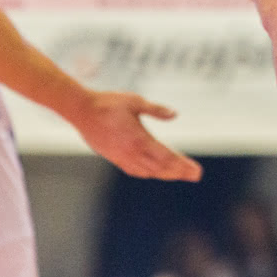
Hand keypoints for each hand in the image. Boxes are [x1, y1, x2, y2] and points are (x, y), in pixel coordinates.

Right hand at [72, 91, 202, 180]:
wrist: (80, 110)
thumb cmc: (108, 103)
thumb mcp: (135, 101)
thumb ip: (156, 109)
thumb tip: (175, 114)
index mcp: (139, 139)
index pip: (166, 157)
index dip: (182, 165)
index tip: (196, 171)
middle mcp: (131, 152)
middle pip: (160, 168)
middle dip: (179, 172)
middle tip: (195, 176)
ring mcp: (121, 157)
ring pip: (148, 172)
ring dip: (165, 174)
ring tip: (179, 174)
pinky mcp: (113, 157)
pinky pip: (134, 170)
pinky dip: (147, 173)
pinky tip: (154, 172)